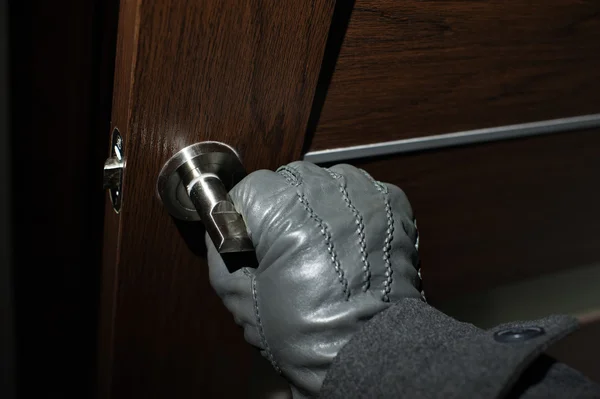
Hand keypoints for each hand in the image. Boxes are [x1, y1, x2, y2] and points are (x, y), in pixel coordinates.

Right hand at [206, 161, 422, 396]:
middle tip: (290, 251)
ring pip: (325, 183)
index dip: (247, 218)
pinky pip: (358, 193)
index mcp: (282, 206)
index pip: (250, 188)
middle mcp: (324, 188)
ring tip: (323, 249)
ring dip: (318, 207)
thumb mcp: (240, 298)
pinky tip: (349, 244)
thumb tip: (223, 229)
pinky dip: (350, 212)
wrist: (371, 350)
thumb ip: (221, 251)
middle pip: (288, 181)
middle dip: (284, 210)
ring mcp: (363, 191)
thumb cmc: (306, 330)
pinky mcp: (391, 202)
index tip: (255, 244)